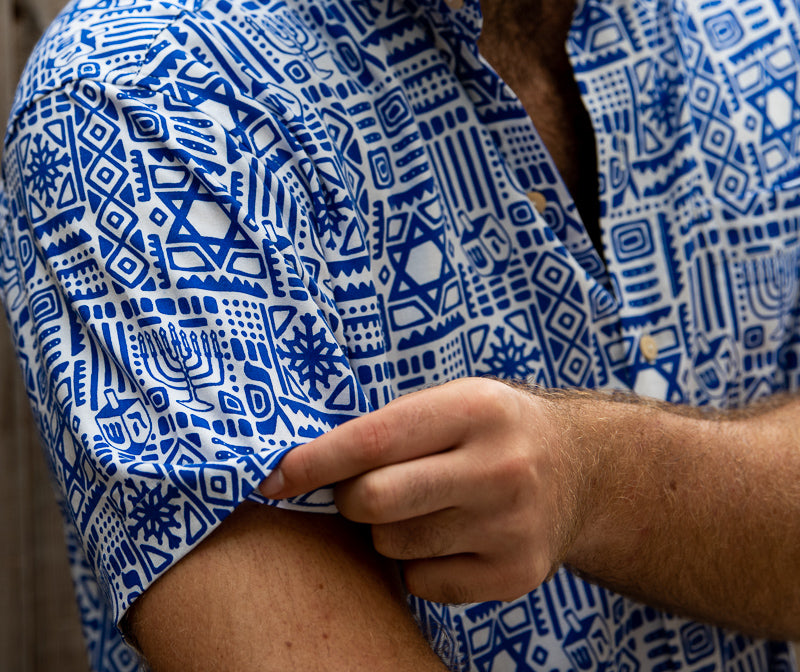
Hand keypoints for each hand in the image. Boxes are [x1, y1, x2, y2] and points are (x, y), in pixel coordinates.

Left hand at [259, 377, 588, 603]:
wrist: (581, 470)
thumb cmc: (495, 427)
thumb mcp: (455, 400)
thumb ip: (391, 425)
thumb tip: (305, 464)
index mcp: (476, 410)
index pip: (375, 439)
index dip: (315, 460)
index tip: (273, 477)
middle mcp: (498, 468)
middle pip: (375, 500)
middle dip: (351, 498)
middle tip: (364, 489)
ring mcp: (510, 527)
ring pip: (393, 545)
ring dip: (387, 529)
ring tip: (423, 504)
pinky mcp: (514, 574)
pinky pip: (422, 581)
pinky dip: (418, 562)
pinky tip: (449, 534)